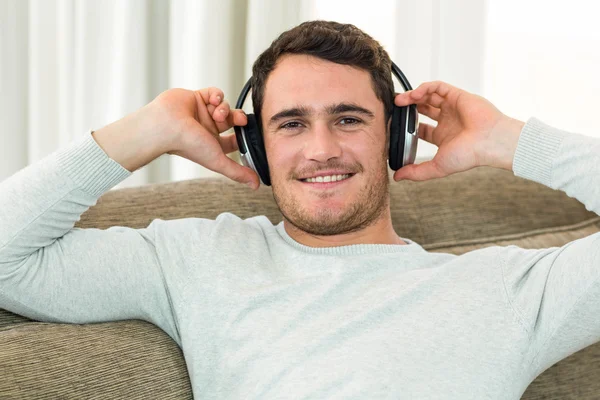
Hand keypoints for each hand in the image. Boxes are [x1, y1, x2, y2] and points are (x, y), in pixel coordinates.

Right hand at [93, 87, 259, 188]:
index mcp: (213, 144)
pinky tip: (214, 100)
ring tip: (217, 112)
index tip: (249, 133)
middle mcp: (208, 129)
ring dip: (225, 108)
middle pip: (232, 120)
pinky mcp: (196, 97)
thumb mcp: (218, 161)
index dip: (243, 136)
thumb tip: (256, 186)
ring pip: (224, 106)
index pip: (234, 140)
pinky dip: (217, 95)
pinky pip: (214, 93)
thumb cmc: (188, 145)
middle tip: (239, 119)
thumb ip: (238, 172)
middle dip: (237, 118)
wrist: (167, 125)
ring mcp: (202, 112)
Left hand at [393, 81, 524, 181]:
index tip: (394, 126)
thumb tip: (397, 177)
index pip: (421, 129)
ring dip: (413, 96)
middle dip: (407, 107)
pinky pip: (438, 86)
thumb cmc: (469, 155)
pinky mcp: (457, 95)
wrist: (489, 141)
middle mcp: (448, 121)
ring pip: (429, 96)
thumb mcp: (437, 167)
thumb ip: (416, 172)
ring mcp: (452, 107)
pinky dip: (425, 88)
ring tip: (400, 100)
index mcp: (443, 137)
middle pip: (423, 109)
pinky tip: (415, 95)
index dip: (407, 127)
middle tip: (394, 108)